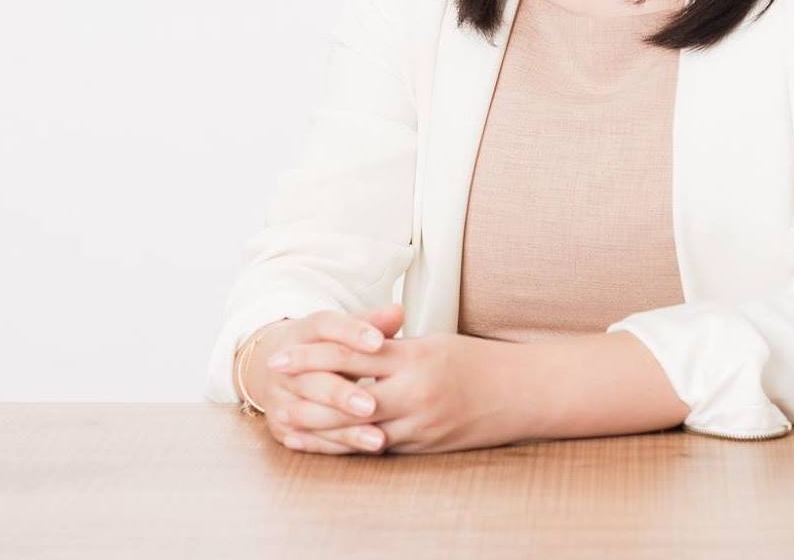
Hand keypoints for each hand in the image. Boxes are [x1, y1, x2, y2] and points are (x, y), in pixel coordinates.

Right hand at [242, 304, 404, 454]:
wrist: (277, 364)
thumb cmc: (327, 344)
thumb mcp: (345, 328)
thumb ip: (372, 322)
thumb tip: (399, 312)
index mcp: (304, 331)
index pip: (326, 327)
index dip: (352, 333)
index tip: (379, 341)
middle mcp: (285, 366)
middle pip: (315, 379)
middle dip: (343, 394)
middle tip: (372, 405)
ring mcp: (280, 398)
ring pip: (310, 416)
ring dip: (344, 429)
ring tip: (378, 439)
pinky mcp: (280, 427)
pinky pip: (310, 440)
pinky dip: (337, 446)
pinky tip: (363, 450)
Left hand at [268, 323, 528, 454]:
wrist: (519, 392)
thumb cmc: (474, 361)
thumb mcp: (433, 343)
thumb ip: (392, 348)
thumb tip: (353, 347)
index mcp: (415, 356)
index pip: (353, 353)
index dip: (314, 353)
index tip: (284, 352)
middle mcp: (414, 391)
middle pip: (347, 393)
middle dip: (307, 388)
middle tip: (274, 382)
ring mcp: (419, 424)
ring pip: (356, 429)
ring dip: (319, 425)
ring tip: (287, 420)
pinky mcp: (423, 448)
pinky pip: (377, 449)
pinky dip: (347, 447)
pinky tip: (325, 445)